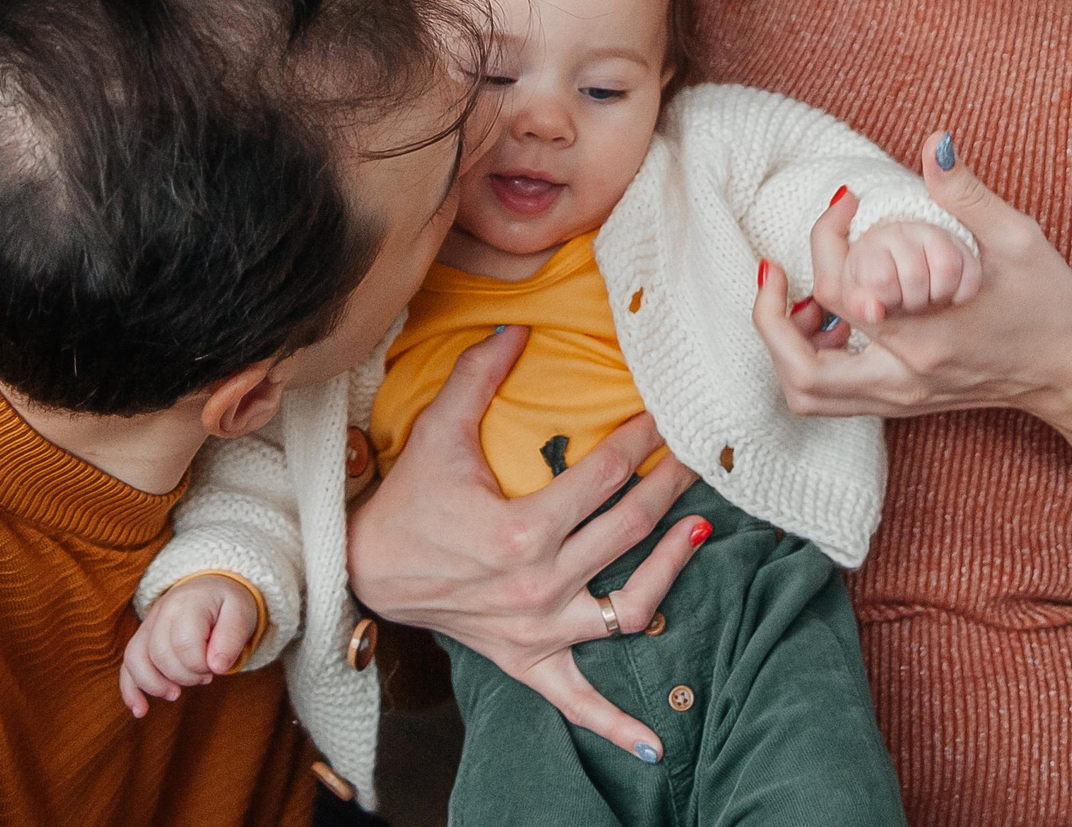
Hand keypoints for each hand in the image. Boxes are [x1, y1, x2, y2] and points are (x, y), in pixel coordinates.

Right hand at [119, 574, 259, 717]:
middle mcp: (162, 611)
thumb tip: (217, 668)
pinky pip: (127, 664)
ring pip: (135, 659)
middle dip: (184, 676)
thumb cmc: (228, 603)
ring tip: (175, 694)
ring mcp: (148, 625)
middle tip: (205, 677)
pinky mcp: (142, 639)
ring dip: (155, 684)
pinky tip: (140, 710)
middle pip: (159, 654)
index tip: (215, 667)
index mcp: (188, 602)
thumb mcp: (241, 613)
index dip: (200, 665)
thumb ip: (232, 638)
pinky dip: (130, 689)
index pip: (184, 643)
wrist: (212, 587)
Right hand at [346, 327, 709, 762]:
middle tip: (700, 453)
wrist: (367, 571)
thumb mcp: (437, 433)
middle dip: (672, 485)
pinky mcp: (530, 662)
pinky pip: (577, 702)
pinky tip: (656, 745)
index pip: (602, 475)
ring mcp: (539, 630)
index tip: (665, 413)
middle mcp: (538, 585)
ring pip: (629, 605)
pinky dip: (615, 725)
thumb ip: (478, 378)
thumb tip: (517, 326)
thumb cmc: (408, 501)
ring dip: (672, 568)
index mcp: (520, 530)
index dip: (640, 439)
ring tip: (704, 528)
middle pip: (628, 528)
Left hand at [752, 135, 1071, 429]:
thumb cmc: (1050, 305)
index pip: (835, 293)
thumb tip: (934, 141)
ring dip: (785, 347)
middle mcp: (903, 379)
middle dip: (769, 319)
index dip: (824, 238)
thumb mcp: (1018, 239)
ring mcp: (901, 399)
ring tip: (797, 298)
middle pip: (799, 370)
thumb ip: (967, 193)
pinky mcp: (903, 403)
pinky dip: (811, 361)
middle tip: (775, 272)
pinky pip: (833, 396)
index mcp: (925, 338)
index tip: (845, 200)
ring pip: (808, 395)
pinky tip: (832, 318)